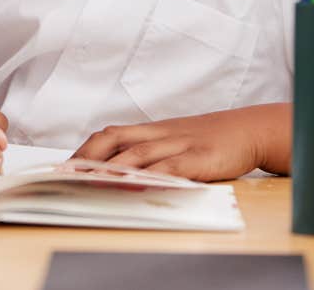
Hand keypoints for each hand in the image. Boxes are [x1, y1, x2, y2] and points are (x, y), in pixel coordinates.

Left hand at [72, 104, 291, 181]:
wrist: (247, 129)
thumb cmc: (208, 140)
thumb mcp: (175, 142)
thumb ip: (150, 154)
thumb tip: (119, 172)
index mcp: (151, 130)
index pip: (110, 135)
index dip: (86, 149)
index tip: (66, 165)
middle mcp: (159, 133)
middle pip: (115, 138)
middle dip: (89, 156)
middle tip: (68, 175)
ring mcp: (178, 144)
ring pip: (137, 152)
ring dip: (112, 168)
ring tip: (90, 181)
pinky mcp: (197, 157)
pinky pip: (170, 166)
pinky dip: (151, 175)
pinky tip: (137, 184)